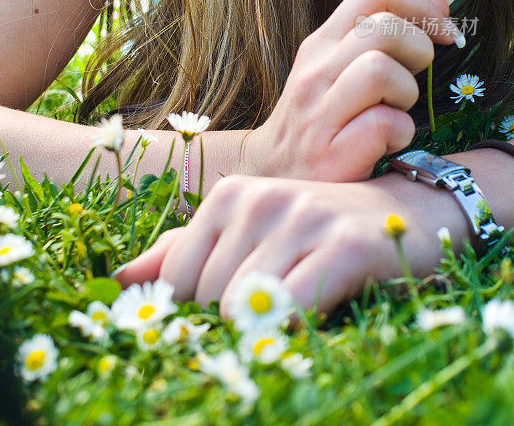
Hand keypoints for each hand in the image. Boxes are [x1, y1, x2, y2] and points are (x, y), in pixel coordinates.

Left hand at [112, 170, 468, 328]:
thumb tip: (119, 280)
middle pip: (207, 297)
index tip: (233, 306)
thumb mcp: (245, 231)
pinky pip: (290, 309)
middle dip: (233, 317)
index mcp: (229, 195)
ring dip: (265, 322)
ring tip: (295, 301)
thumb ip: (182, 253)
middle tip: (272, 304)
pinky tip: (315, 309)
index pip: (177, 278)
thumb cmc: (313, 229)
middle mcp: (260, 199)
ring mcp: (301, 219)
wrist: (402, 211)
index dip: (199, 308)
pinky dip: (294, 326)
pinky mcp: (342, 246)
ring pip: (242, 307)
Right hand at [243, 0, 455, 181]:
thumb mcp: (342, 67)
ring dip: (406, 94)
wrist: (272, 172)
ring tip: (393, 111)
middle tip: (413, 78)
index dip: (420, 5)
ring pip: (383, 71)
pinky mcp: (330, 152)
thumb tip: (443, 0)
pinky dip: (399, 135)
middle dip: (419, 50)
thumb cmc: (321, 116)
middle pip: (385, 27)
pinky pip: (387, 124)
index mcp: (322, 42)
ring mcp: (319, 111)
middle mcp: (316, 70)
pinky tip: (384, 143)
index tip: (443, 32)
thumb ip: (387, 34)